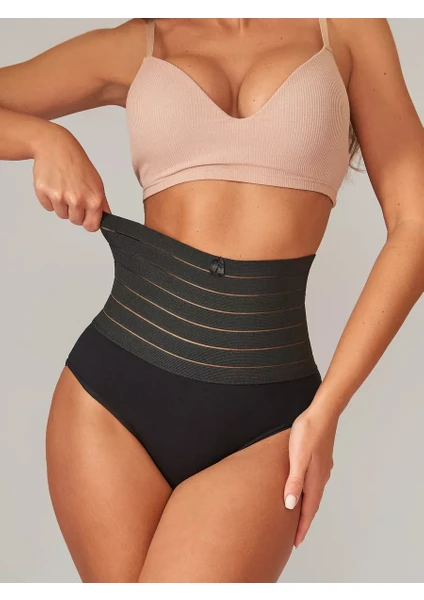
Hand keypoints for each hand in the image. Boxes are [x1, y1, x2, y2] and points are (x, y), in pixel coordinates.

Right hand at [32, 124, 110, 231]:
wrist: (56, 146)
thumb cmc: (77, 163)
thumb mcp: (97, 183)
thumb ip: (101, 204)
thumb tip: (106, 219)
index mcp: (93, 199)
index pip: (91, 226)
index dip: (88, 222)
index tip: (86, 216)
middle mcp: (77, 200)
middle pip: (75, 221)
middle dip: (74, 211)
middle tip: (74, 193)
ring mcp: (59, 196)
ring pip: (61, 215)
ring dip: (62, 205)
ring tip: (64, 187)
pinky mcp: (44, 193)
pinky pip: (48, 207)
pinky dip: (50, 199)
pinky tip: (54, 184)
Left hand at [283, 403, 338, 547]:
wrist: (322, 412)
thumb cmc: (308, 432)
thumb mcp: (297, 457)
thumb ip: (294, 481)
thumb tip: (290, 506)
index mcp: (315, 479)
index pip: (308, 510)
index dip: (301, 527)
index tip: (296, 543)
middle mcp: (321, 476)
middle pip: (312, 504)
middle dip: (304, 521)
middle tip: (295, 536)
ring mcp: (322, 467)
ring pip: (313, 493)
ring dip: (306, 506)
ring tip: (298, 515)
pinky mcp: (320, 458)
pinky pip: (314, 482)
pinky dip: (308, 492)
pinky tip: (303, 487)